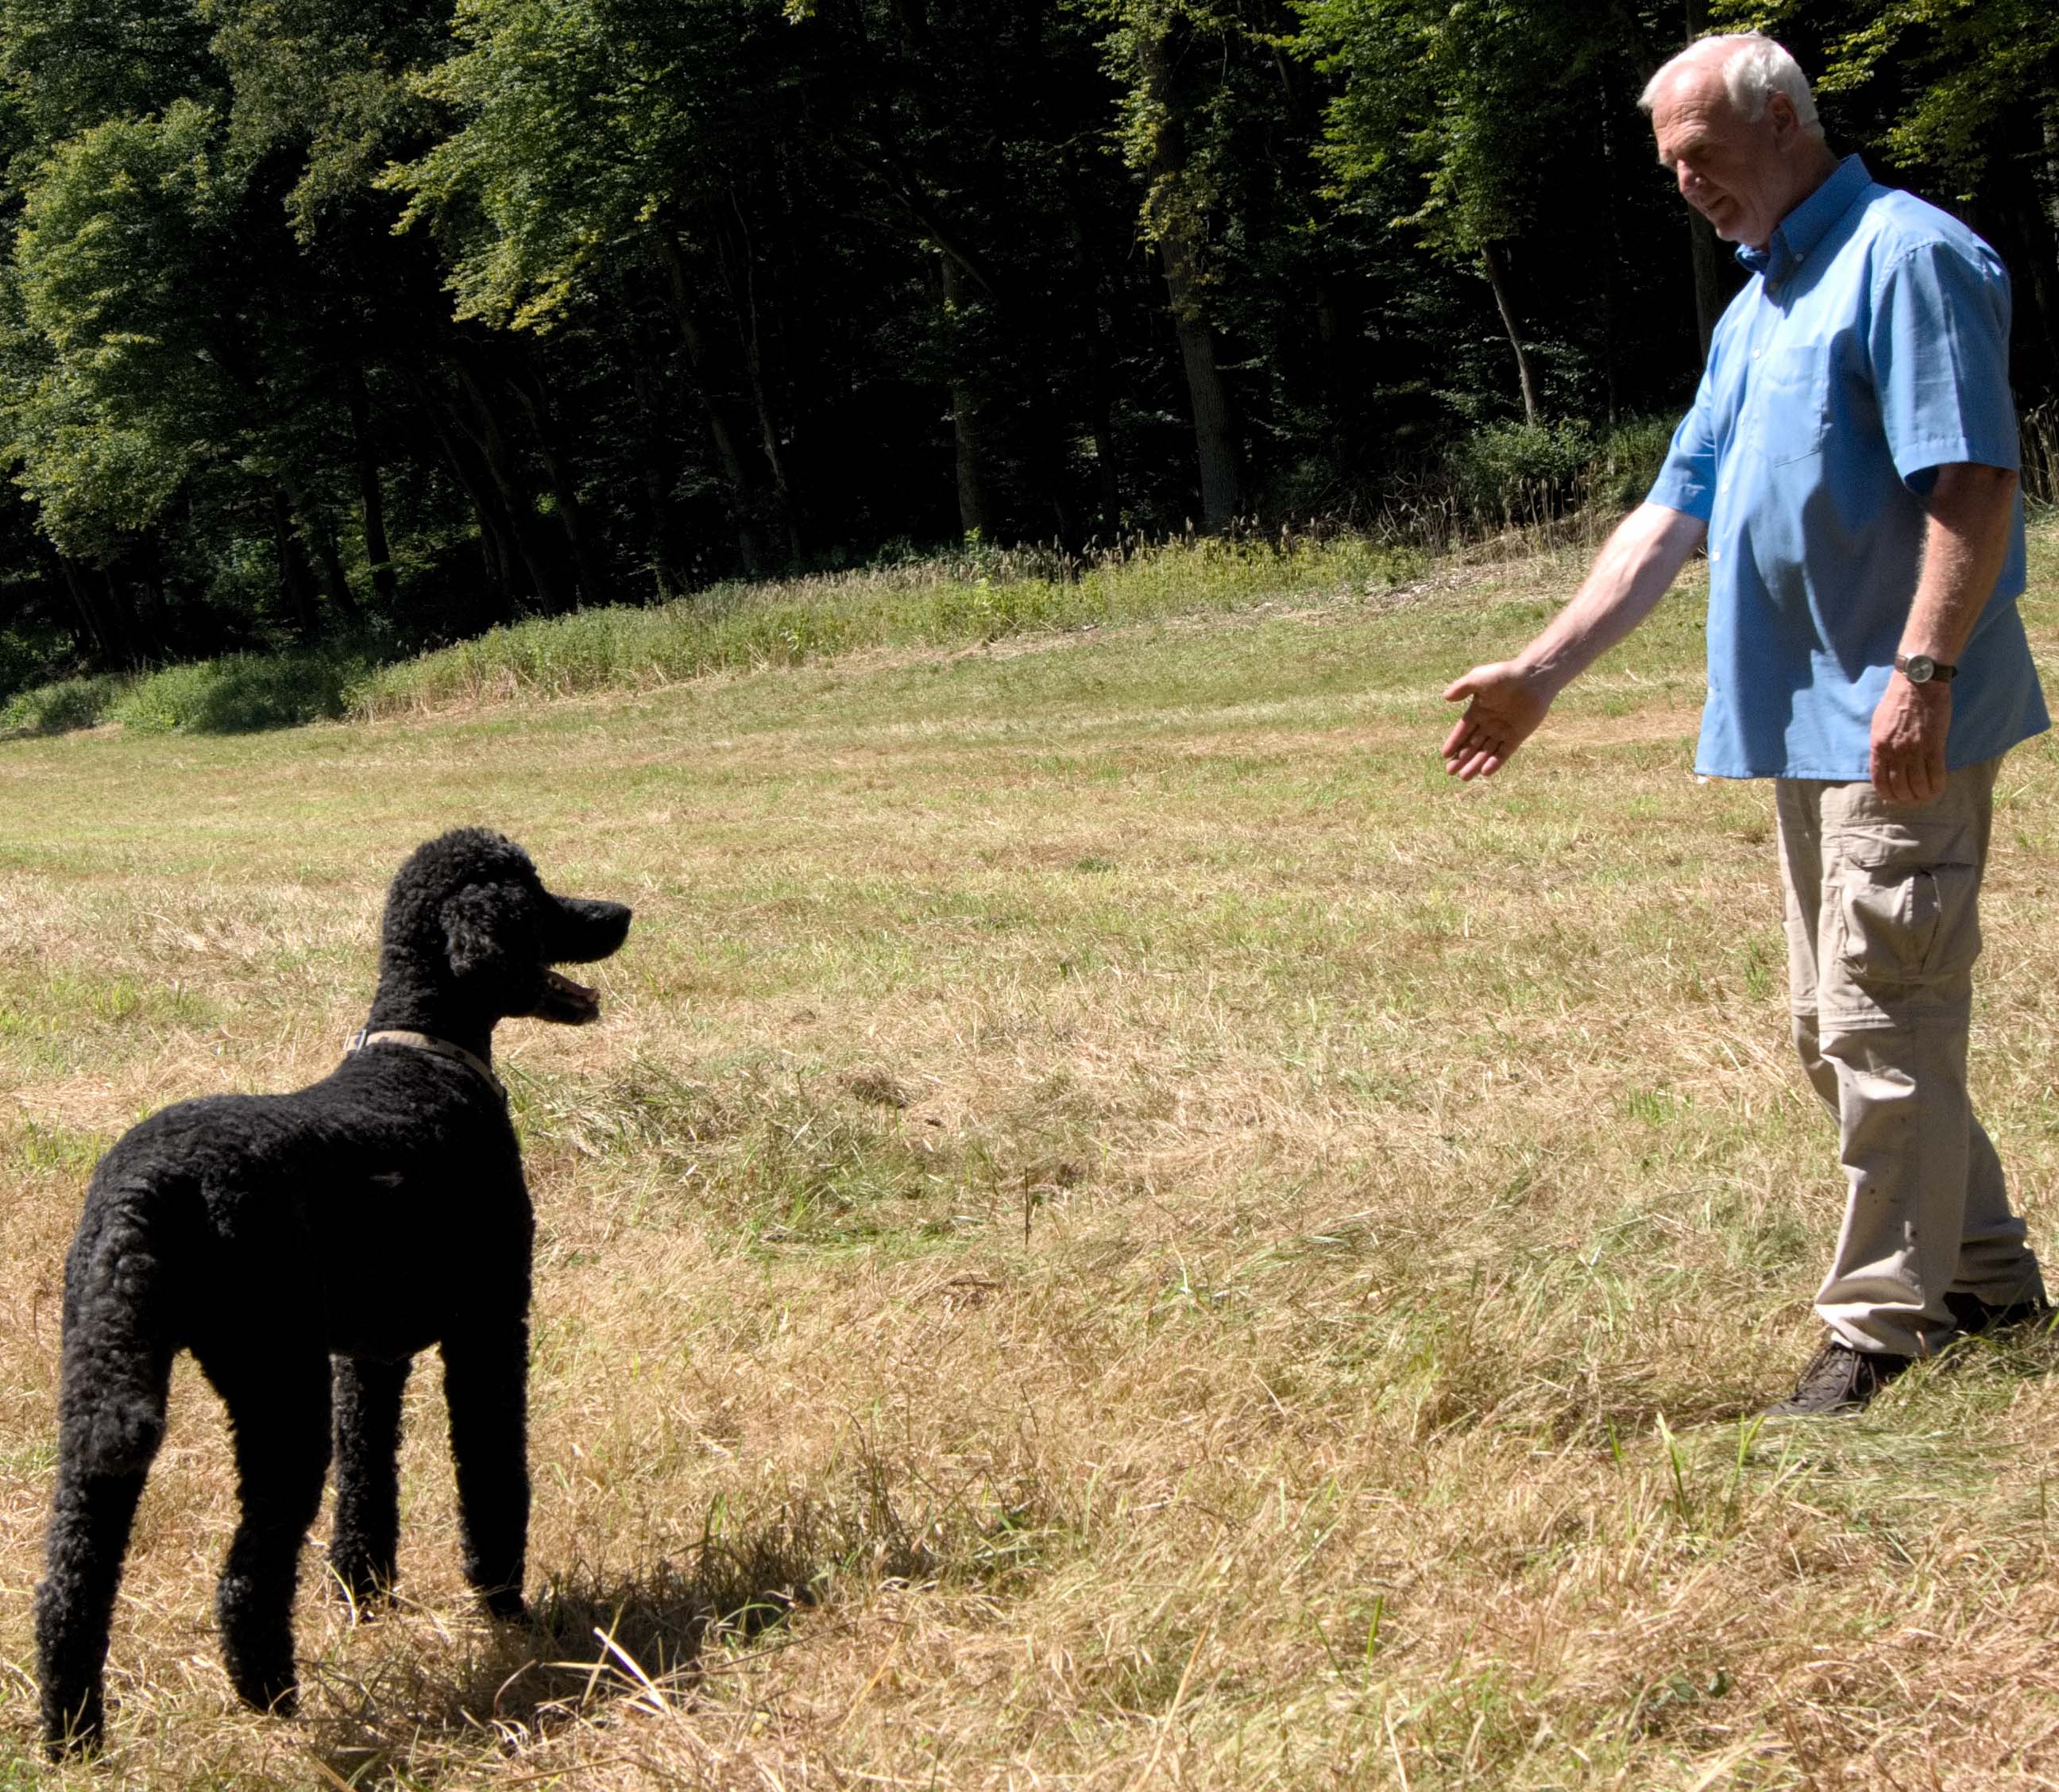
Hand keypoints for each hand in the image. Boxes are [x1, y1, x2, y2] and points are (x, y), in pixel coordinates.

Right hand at [1441, 661, 1554, 780]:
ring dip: (1475, 764)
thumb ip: (1462, 687)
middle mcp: (1489, 722)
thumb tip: (1445, 697)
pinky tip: (1485, 772)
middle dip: (1461, 758)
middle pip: (1472, 744)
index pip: (1463, 730)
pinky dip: (1495, 762)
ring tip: (1464, 777)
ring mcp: (1503, 730)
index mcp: (1479, 710)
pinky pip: (1504, 752)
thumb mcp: (1479, 678)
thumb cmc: (1505, 675)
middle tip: (1450, 771)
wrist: (1534, 678)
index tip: (1445, 755)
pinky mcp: (1517, 736)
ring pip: (1486, 751)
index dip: (1454, 742)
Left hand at [1869, 673, 1950, 803]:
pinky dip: (1936, 785)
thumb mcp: (1877, 725)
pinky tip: (1937, 789)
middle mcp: (1895, 752)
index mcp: (1879, 747)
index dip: (1887, 794)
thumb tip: (1882, 764)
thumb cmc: (1896, 702)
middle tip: (1912, 800)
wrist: (1918, 684)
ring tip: (1925, 797)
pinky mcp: (1935, 745)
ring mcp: (1915, 750)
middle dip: (1905, 798)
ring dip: (1921, 795)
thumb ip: (1880, 745)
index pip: (1879, 780)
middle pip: (1899, 786)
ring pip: (1917, 784)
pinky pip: (1936, 773)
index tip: (1893, 799)